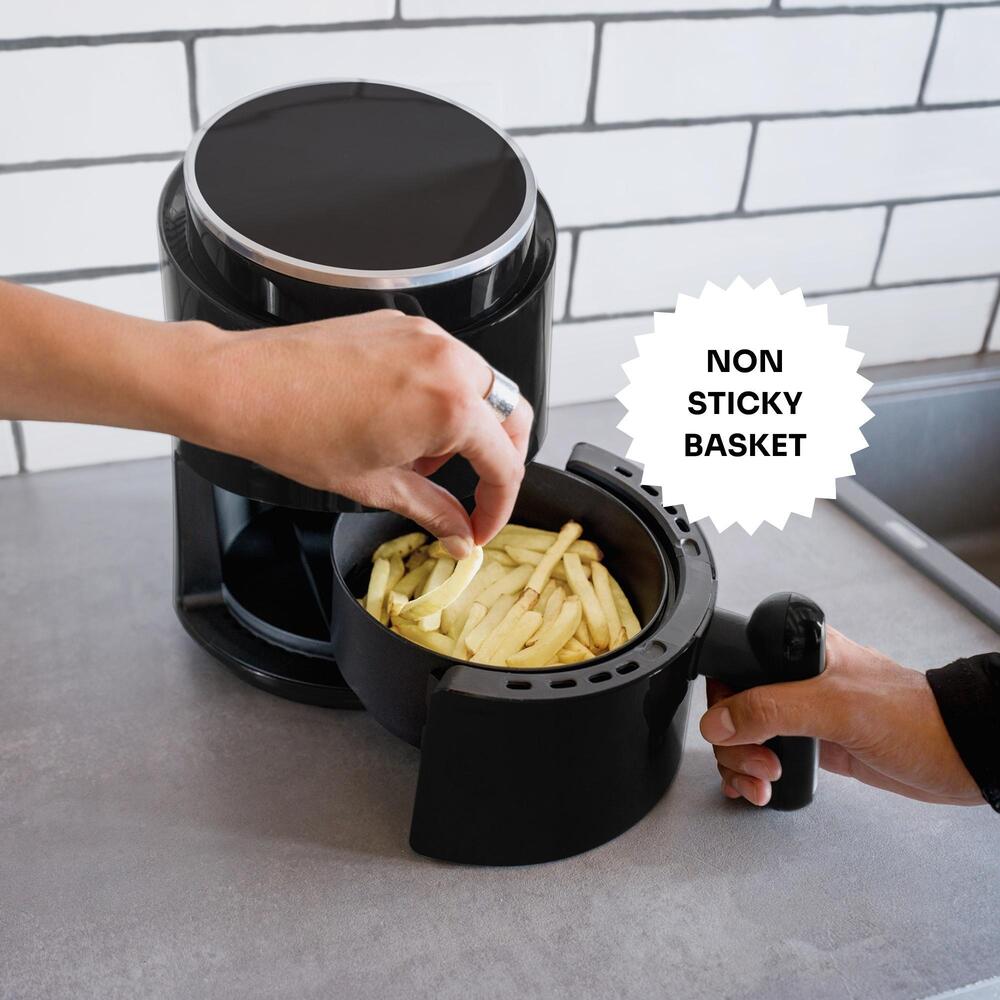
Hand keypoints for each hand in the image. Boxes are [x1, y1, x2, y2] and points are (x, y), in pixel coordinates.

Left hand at [201, 310, 531, 555]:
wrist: (242, 387)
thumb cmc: (293, 429)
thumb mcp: (375, 486)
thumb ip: (432, 511)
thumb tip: (458, 533)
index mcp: (450, 405)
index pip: (505, 463)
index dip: (498, 506)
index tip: (480, 525)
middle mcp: (447, 360)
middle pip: (512, 416)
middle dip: (499, 461)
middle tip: (475, 494)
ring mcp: (425, 336)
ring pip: (484, 386)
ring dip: (473, 428)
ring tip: (426, 459)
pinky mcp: (402, 326)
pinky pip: (448, 363)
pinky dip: (445, 396)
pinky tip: (407, 423)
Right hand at [700, 628, 982, 807]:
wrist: (959, 758)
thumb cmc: (915, 718)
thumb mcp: (836, 707)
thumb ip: (772, 709)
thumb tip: (719, 721)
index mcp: (798, 652)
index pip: (735, 666)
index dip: (722, 700)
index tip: (729, 729)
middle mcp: (795, 681)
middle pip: (732, 708)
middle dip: (734, 744)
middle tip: (760, 764)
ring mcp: (803, 715)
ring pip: (743, 737)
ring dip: (741, 765)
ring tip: (763, 782)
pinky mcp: (813, 745)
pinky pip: (764, 757)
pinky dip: (752, 775)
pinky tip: (757, 787)